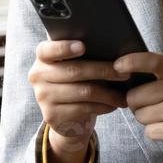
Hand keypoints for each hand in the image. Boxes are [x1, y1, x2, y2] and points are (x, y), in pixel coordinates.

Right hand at [29, 39, 128, 162]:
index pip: (46, 50)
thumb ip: (82, 54)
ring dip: (108, 93)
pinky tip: (113, 104)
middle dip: (103, 70)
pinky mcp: (52, 115)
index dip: (64, 47)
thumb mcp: (74, 66)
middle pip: (74, 71)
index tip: (83, 46)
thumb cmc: (76, 83)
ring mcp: (43, 97)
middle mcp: (37, 76)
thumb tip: (111, 46)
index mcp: (42, 58)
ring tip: (124, 94)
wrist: (66, 116)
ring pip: (83, 92)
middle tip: (125, 73)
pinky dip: (103, 106)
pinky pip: (84, 108)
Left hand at [111, 51, 162, 162]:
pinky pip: (149, 132)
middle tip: (155, 106)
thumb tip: (126, 78)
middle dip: (138, 104)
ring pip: (139, 115)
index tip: (117, 66)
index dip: (130, 62)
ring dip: (147, 120)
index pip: (151, 61)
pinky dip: (157, 133)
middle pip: (135, 96)